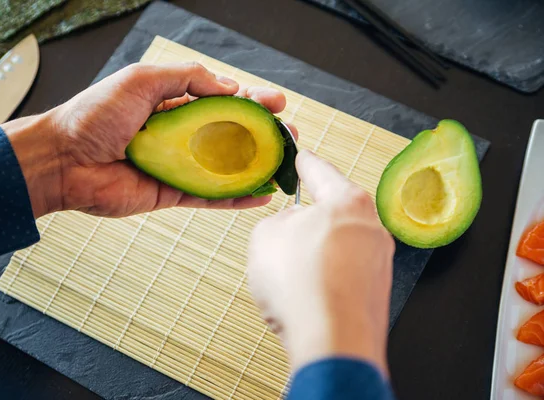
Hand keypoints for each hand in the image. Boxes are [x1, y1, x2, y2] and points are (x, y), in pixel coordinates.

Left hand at [1, 62, 295, 217]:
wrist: (63, 159)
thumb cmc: (95, 114)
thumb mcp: (142, 79)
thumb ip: (186, 78)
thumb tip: (229, 87)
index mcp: (173, 103)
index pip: (223, 100)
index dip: (252, 100)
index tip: (277, 102)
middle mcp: (180, 135)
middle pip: (232, 135)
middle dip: (262, 134)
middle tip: (288, 135)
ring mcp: (178, 166)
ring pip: (227, 167)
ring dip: (258, 165)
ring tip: (286, 162)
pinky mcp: (173, 194)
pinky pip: (211, 197)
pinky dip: (237, 198)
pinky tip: (262, 194)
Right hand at [247, 150, 394, 374]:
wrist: (332, 343)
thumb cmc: (301, 284)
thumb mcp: (266, 236)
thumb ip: (278, 220)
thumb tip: (292, 225)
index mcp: (348, 202)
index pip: (322, 172)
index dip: (305, 162)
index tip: (301, 155)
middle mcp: (372, 228)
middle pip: (332, 213)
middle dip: (307, 220)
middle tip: (283, 229)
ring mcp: (378, 262)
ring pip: (336, 246)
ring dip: (313, 255)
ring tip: (288, 275)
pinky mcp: (376, 292)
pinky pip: (343, 275)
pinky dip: (323, 280)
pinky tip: (305, 295)